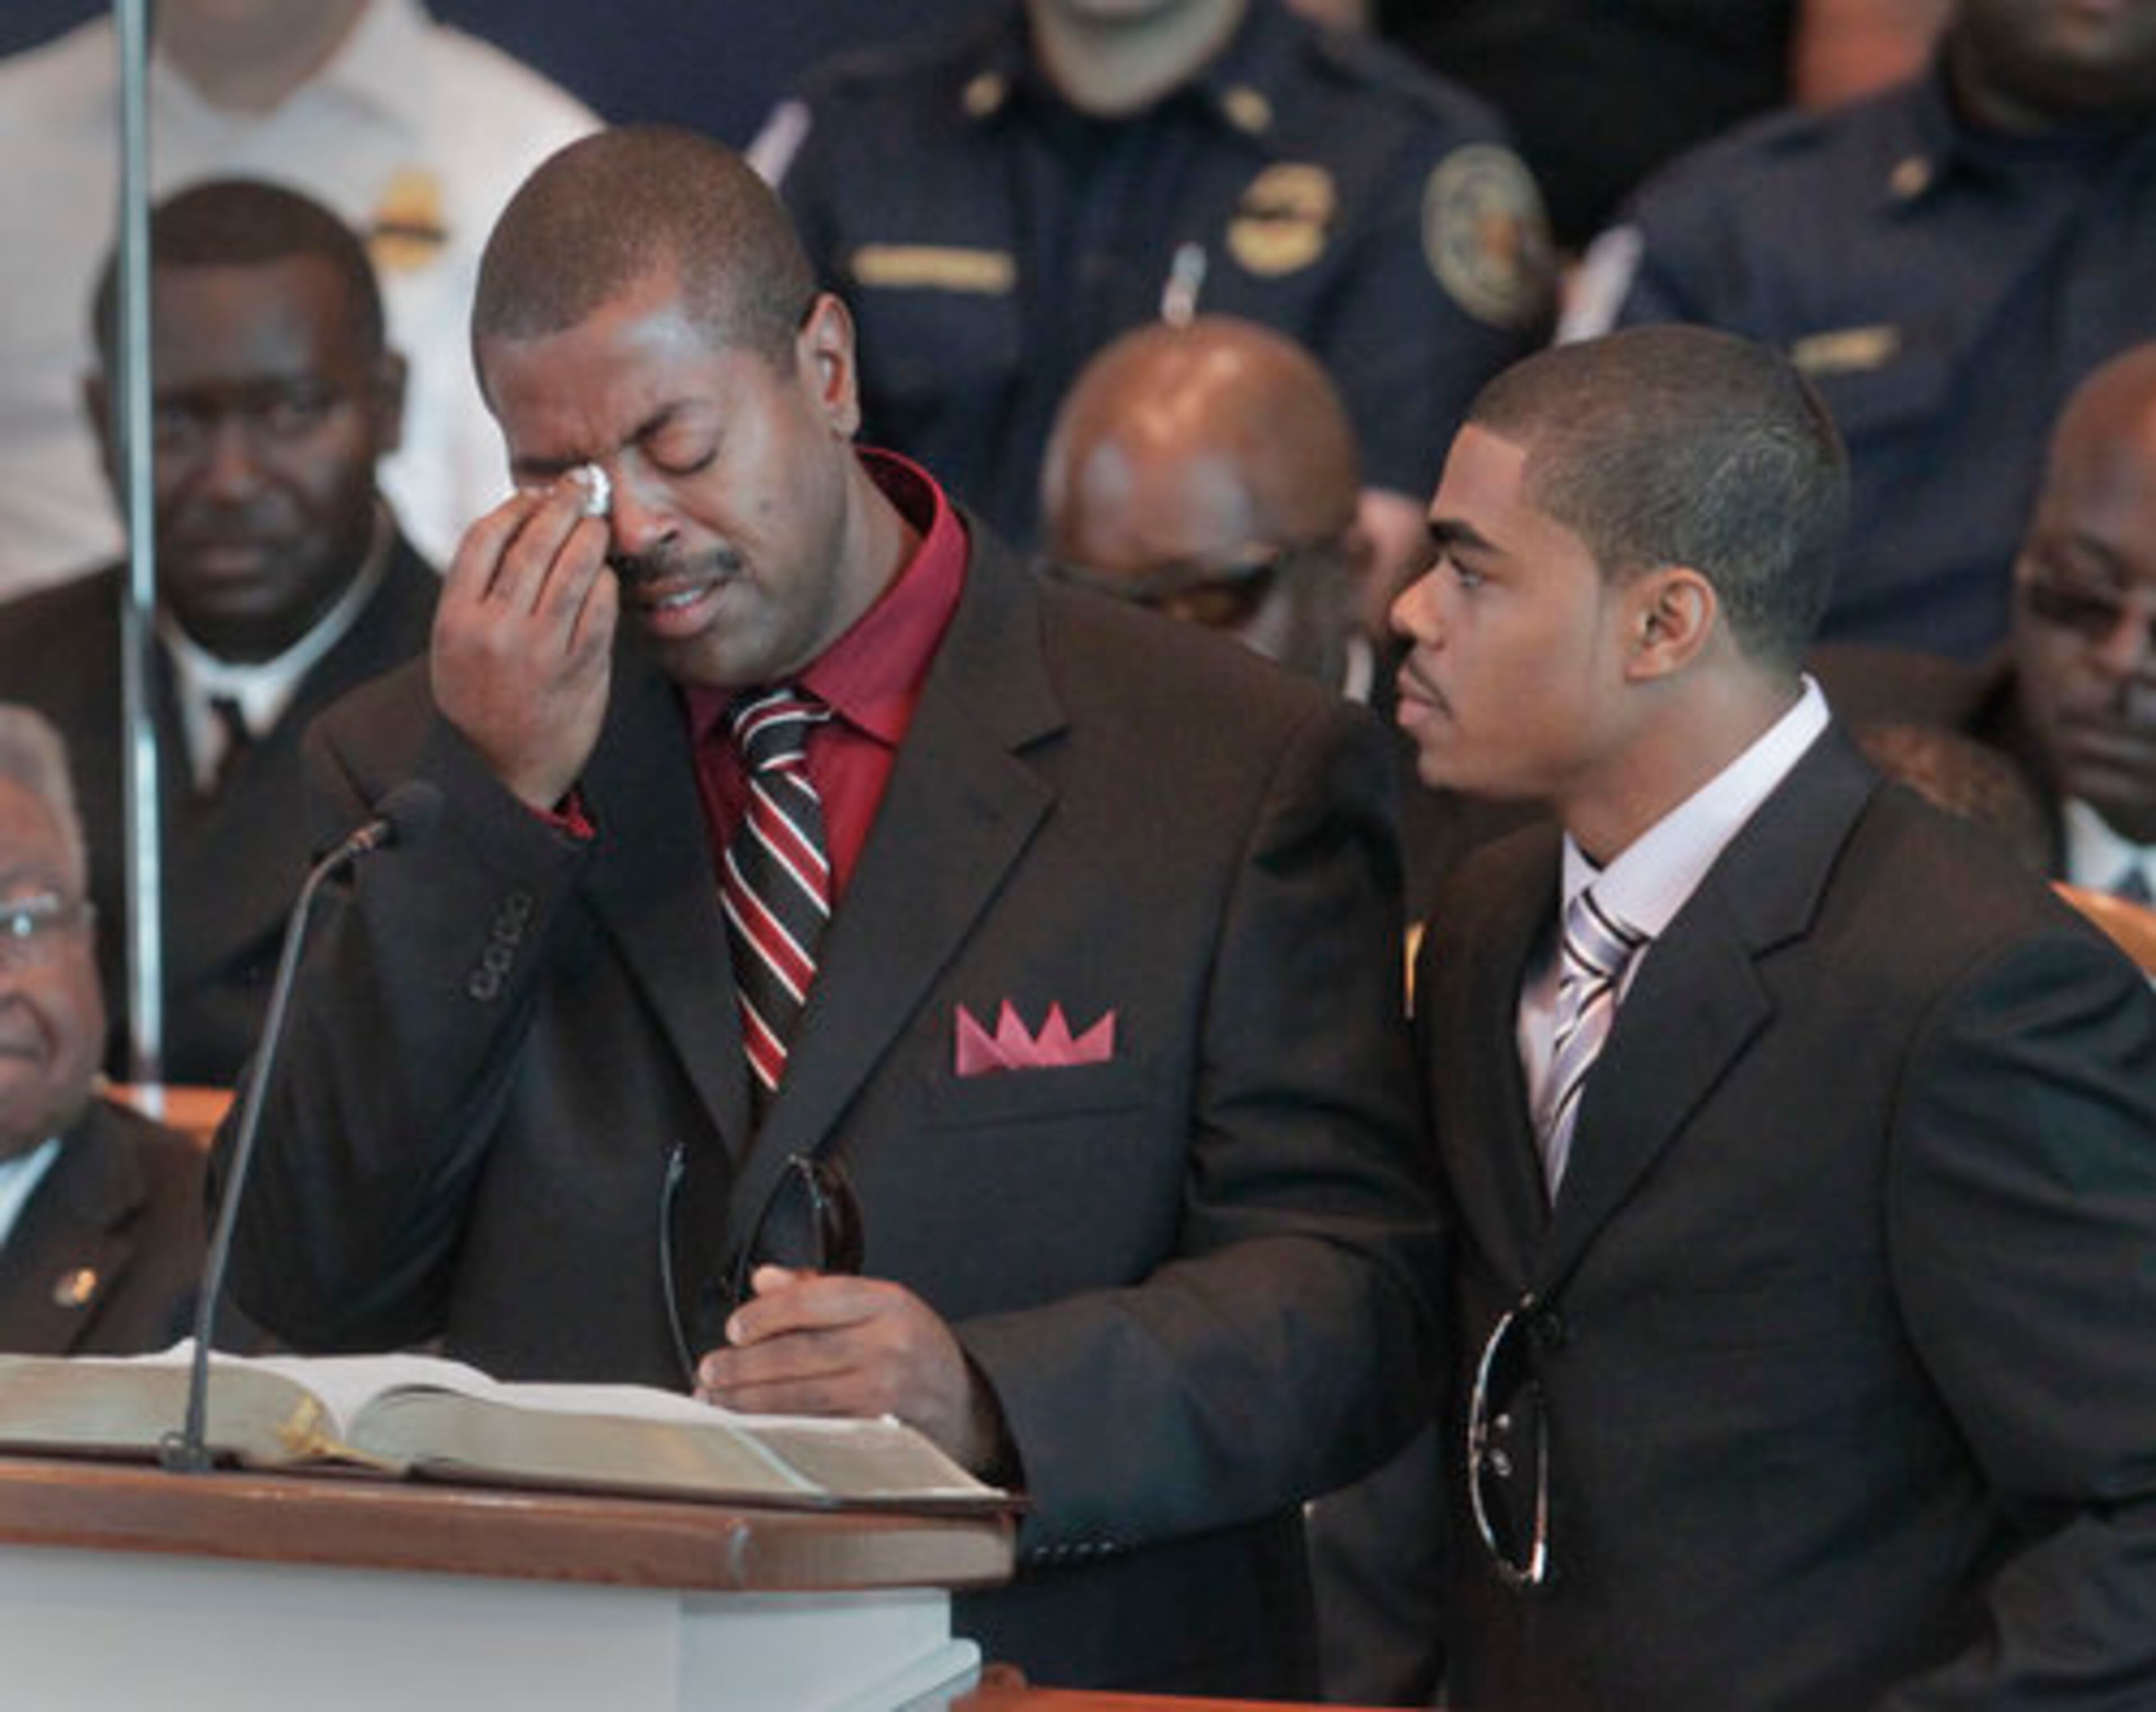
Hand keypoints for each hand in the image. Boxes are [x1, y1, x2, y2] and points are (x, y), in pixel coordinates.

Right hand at [432, 483, 617, 810]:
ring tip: (595, 523)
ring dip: (589, 535)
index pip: (483, 538)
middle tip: (579, 488)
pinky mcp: (582, 668)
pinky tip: (604, 574)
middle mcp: (496, 630)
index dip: (515, 507)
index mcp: (456, 619)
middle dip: (561, 506)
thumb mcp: (455, 644)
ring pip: (573, 568)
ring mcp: (541, 649)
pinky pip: (601, 606)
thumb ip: (478, 590)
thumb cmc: (481, 697)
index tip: (534, 495)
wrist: (502, 771)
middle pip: (533, 544)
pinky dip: (606, 581)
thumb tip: (520, 522)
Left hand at [696, 1267, 1005, 1473]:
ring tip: (718, 1396)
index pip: (816, 1300)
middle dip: (745, 1365)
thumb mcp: (875, 1303)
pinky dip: (776, 1424)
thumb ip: (817, 1289)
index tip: (735, 1327)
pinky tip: (752, 1420)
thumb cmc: (909, 1345)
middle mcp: (888, 1345)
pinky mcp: (876, 1431)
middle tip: (711, 1368)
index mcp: (886, 1303)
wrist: (957, 1397)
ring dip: (750, 1399)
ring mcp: (884, 1392)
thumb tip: (765, 1280)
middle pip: (802, 1353)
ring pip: (803, 1396)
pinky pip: (815, 1427)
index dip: (767, 1314)